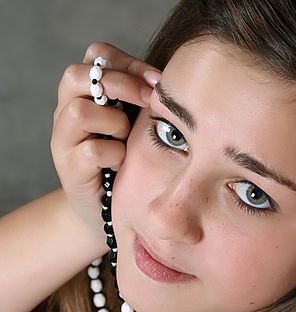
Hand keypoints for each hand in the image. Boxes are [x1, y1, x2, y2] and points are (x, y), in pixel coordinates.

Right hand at [50, 41, 160, 249]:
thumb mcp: (136, 126)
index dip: (128, 63)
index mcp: (84, 93)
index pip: (96, 55)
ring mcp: (63, 141)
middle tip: (150, 101)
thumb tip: (171, 83)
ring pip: (80, 112)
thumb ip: (143, 101)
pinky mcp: (69, 170)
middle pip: (77, 75)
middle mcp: (66, 112)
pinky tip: (123, 165)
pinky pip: (92, 151)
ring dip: (115, 123)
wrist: (107, 211)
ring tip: (128, 140)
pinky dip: (114, 156)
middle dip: (121, 84)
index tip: (159, 81)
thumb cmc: (127, 163)